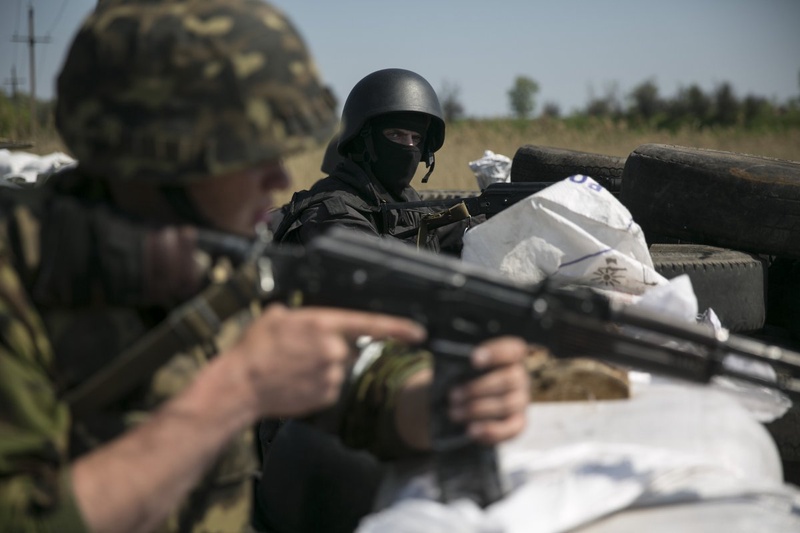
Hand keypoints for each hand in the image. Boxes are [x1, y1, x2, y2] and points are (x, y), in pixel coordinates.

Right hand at [233, 303, 425, 418]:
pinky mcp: (326, 396)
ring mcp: (332, 376)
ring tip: (294, 367)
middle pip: (348, 347)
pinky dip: (318, 383)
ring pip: (339, 367)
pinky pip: (330, 385)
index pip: (371, 325)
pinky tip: (297, 381)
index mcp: (323, 325)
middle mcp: (333, 351)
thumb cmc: (254, 350)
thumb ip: (302, 315)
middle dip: (332, 347)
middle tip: (303, 351)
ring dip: (323, 366)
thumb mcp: (276, 316)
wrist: (241, 386)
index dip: (399, 328)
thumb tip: (309, 319)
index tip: (418, 333)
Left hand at [448, 337, 530, 444]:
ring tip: (454, 413)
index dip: (497, 353)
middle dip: (476, 388)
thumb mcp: (458, 366)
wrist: (456, 404)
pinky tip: (471, 431)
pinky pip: (513, 429)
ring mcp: (521, 401)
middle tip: (452, 396)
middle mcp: (520, 377)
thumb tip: (445, 354)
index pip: (513, 349)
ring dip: (477, 410)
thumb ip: (459, 361)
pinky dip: (492, 431)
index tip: (472, 359)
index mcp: (509, 356)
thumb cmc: (460, 378)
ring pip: (507, 404)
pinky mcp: (518, 423)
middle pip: (508, 380)